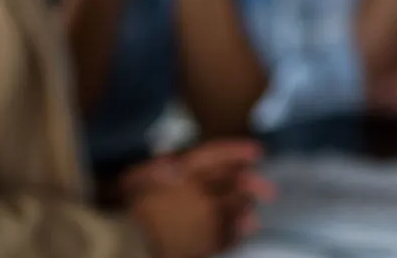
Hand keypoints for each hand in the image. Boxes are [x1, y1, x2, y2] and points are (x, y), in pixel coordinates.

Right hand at [121, 139, 275, 249]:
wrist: (126, 242)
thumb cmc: (127, 208)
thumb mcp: (136, 178)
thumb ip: (157, 167)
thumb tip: (173, 162)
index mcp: (184, 174)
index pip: (217, 156)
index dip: (238, 152)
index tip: (257, 152)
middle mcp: (201, 194)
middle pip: (234, 185)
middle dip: (252, 186)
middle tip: (269, 190)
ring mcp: (206, 221)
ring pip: (236, 211)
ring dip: (247, 210)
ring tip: (254, 214)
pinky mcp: (204, 244)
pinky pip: (228, 237)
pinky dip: (237, 233)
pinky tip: (243, 232)